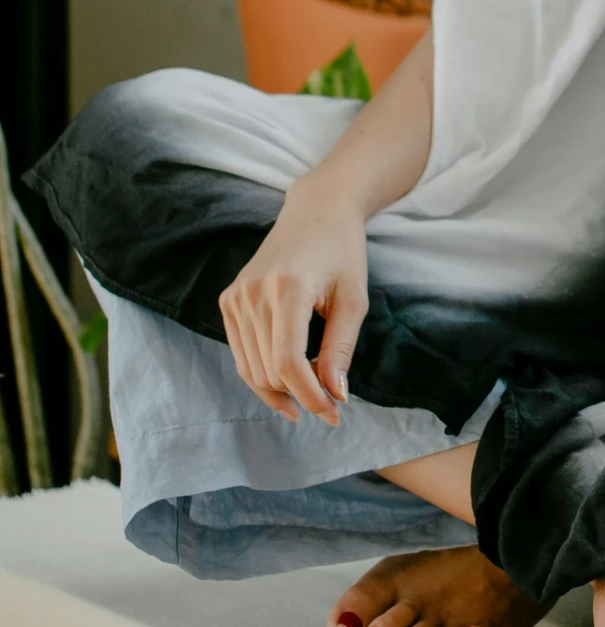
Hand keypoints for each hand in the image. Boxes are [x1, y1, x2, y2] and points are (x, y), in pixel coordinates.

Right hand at [217, 186, 368, 422]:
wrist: (316, 211)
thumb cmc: (342, 253)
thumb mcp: (354, 300)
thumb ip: (341, 348)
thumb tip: (334, 395)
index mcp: (287, 288)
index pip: (287, 363)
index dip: (310, 396)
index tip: (333, 414)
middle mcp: (253, 292)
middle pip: (269, 370)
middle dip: (301, 395)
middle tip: (332, 401)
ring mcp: (235, 296)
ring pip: (252, 369)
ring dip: (282, 389)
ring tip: (314, 390)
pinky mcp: (228, 300)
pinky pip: (242, 354)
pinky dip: (264, 374)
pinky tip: (291, 380)